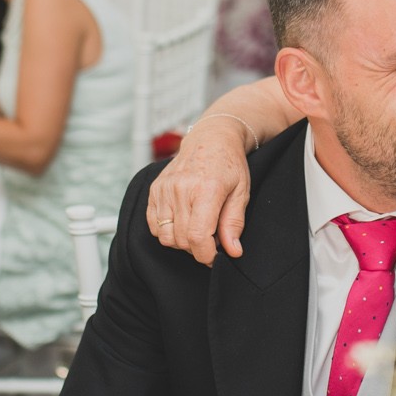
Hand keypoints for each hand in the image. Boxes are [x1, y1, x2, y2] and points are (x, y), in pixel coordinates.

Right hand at [146, 118, 254, 262]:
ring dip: (181, 241)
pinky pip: (153, 225)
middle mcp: (181, 188)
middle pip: (181, 240)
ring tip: (197, 228)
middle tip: (211, 237)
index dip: (206, 255)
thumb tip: (233, 252)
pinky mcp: (154, 189)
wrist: (211, 139)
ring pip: (165, 236)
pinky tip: (182, 221)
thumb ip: (234, 224)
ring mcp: (164, 188)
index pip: (197, 236)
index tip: (214, 257)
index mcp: (206, 189)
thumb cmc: (229, 165)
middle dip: (197, 248)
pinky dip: (167, 230)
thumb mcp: (241, 193)